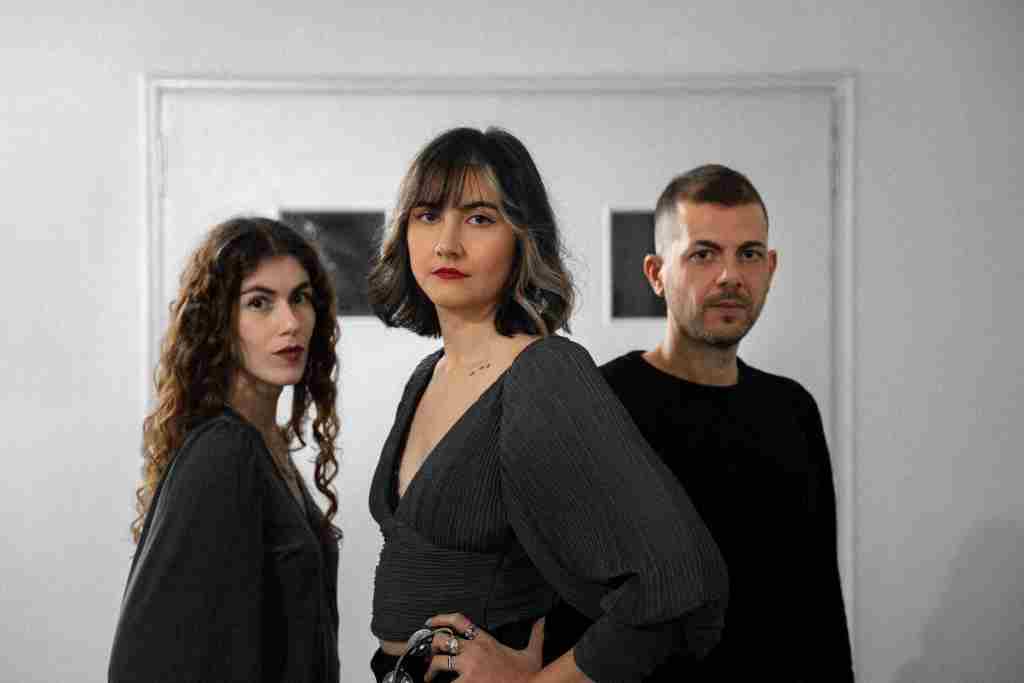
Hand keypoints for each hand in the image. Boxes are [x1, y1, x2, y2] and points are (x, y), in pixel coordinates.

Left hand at [424, 612, 544, 682]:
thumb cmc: (529, 676)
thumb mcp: (532, 653)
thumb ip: (535, 635)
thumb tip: (541, 622)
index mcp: (487, 641)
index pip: (460, 621)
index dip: (442, 618)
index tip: (431, 621)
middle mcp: (475, 651)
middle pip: (443, 640)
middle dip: (431, 646)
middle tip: (428, 655)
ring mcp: (469, 667)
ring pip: (438, 661)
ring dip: (431, 670)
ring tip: (429, 678)